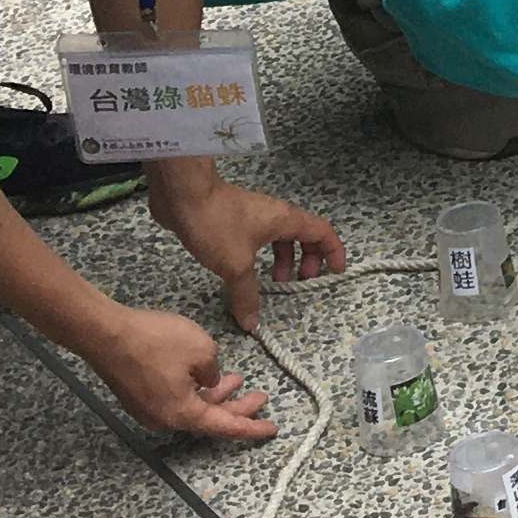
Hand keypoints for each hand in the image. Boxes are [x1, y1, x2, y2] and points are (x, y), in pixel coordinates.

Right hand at [87, 301, 280, 441]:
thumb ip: (215, 372)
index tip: (272, 429)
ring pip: (191, 408)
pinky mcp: (138, 397)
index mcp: (182, 414)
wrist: (104, 333)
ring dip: (215, 395)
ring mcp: (148, 410)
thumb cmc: (154, 341)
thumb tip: (209, 380)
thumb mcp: (202, 350)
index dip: (251, 427)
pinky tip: (206, 375)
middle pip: (209, 419)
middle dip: (237, 408)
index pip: (225, 427)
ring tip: (238, 380)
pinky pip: (175, 400)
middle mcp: (164, 420)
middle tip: (260, 396)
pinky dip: (195, 391)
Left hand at [147, 170, 342, 330]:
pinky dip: (260, 256)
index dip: (334, 252)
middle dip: (307, 259)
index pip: (323, 233)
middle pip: (304, 235)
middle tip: (299, 281)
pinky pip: (257, 238)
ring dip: (283, 259)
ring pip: (279, 237)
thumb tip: (252, 323)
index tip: (335, 272)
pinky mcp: (233, 218)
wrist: (182, 195)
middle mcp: (275, 216)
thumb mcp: (235, 265)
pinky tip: (244, 270)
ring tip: (273, 280)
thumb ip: (246, 294)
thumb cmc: (216, 223)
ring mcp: (253, 215)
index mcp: (286, 220)